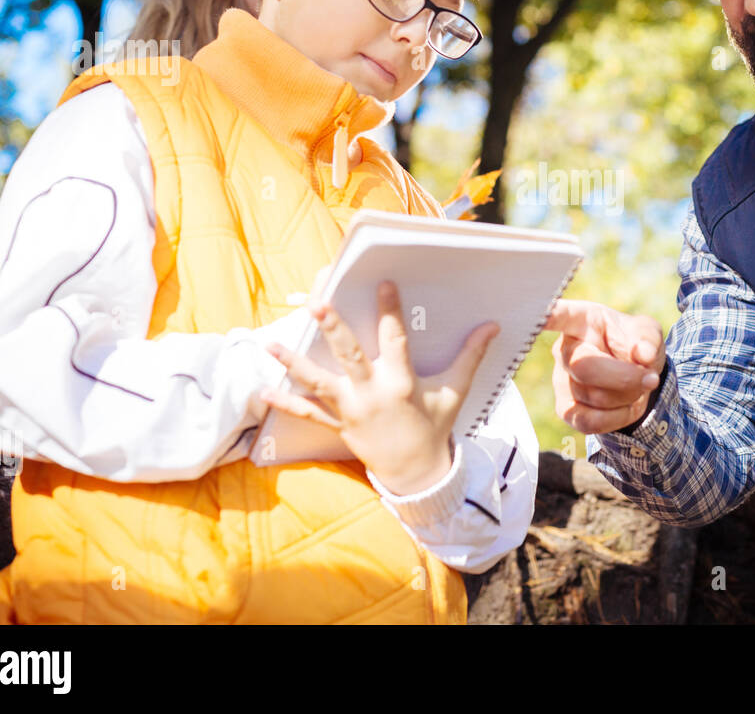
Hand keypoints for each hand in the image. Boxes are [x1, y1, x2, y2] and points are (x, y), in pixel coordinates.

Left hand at [260, 281, 498, 494]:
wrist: (416, 474)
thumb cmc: (435, 427)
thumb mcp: (454, 392)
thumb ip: (470, 356)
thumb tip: (492, 325)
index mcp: (402, 383)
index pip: (396, 339)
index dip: (390, 310)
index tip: (382, 282)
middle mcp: (373, 394)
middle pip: (350, 356)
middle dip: (333, 329)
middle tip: (318, 304)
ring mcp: (351, 411)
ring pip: (318, 383)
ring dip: (293, 364)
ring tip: (271, 344)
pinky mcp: (337, 425)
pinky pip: (307, 414)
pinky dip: (284, 403)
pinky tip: (262, 390)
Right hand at [544, 300, 665, 434]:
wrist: (634, 374)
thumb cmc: (634, 344)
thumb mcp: (648, 333)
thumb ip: (647, 339)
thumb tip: (643, 355)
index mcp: (582, 321)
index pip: (561, 316)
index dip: (549, 315)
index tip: (540, 312)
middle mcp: (564, 348)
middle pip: (584, 368)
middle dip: (625, 378)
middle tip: (650, 378)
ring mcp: (561, 380)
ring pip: (594, 397)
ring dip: (628, 397)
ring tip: (637, 386)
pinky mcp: (565, 408)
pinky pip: (590, 422)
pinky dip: (618, 418)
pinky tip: (627, 406)